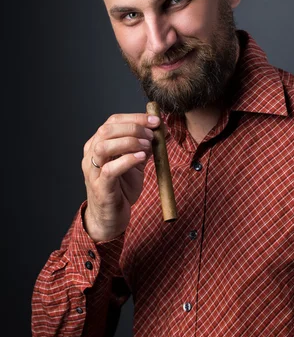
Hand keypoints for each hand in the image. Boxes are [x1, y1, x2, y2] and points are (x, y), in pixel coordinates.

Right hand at [82, 113, 159, 241]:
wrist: (110, 219)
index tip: (155, 120)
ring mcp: (93, 171)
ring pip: (104, 147)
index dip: (135, 118)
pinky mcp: (100, 187)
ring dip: (129, 142)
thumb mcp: (134, 163)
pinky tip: (141, 158)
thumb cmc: (121, 189)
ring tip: (147, 146)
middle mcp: (91, 155)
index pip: (113, 121)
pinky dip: (127, 160)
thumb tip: (160, 130)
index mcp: (98, 145)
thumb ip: (143, 146)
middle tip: (152, 134)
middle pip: (106, 130)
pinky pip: (110, 169)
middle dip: (133, 127)